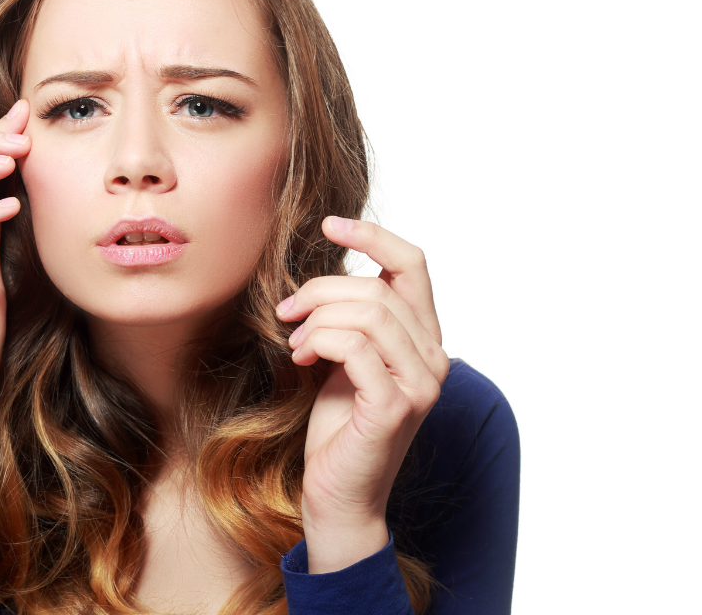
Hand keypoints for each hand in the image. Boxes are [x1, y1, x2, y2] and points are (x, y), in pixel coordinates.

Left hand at [275, 216, 449, 572]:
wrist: (338, 494)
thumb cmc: (336, 426)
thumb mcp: (342, 358)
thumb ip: (349, 318)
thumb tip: (323, 274)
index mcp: (423, 337)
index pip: (413, 264)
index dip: (373, 236)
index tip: (330, 225)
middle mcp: (433, 357)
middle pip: (378, 287)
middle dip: (320, 289)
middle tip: (285, 311)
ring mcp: (421, 383)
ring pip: (368, 312)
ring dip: (317, 318)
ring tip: (294, 342)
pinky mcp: (395, 406)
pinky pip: (355, 347)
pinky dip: (319, 342)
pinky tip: (300, 359)